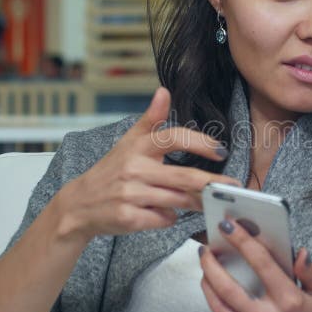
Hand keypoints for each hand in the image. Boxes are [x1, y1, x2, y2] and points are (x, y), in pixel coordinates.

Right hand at [51, 87, 240, 243]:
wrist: (79, 204)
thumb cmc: (111, 170)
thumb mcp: (129, 141)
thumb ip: (151, 119)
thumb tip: (164, 91)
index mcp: (138, 147)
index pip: (173, 138)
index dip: (200, 142)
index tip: (220, 150)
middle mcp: (134, 169)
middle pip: (183, 176)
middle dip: (212, 183)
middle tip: (233, 186)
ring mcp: (130, 195)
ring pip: (177, 200)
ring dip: (195, 202)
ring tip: (206, 202)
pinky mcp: (129, 218)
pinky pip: (164, 219)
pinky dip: (171, 218)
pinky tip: (166, 214)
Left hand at [199, 219, 311, 311]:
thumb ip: (309, 271)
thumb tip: (299, 252)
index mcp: (290, 300)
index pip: (261, 262)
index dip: (242, 240)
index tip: (229, 226)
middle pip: (228, 287)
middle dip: (211, 264)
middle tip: (205, 249)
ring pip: (220, 307)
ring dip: (207, 285)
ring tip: (205, 269)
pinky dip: (220, 306)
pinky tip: (218, 295)